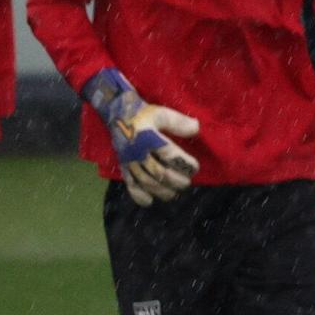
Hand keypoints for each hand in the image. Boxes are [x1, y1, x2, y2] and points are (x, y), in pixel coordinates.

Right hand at [82, 68, 199, 206]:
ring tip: (174, 193)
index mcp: (148, 137)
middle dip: (175, 181)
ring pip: (146, 181)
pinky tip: (149, 201)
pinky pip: (129, 184)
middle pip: (159, 172)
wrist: (116, 113)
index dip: (184, 163)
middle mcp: (138, 151)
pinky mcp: (123, 166)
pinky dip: (138, 196)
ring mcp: (129, 161)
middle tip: (187, 183)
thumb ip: (178, 122)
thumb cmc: (143, 114)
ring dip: (162, 191)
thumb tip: (197, 128)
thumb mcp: (161, 113)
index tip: (195, 168)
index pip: (169, 154)